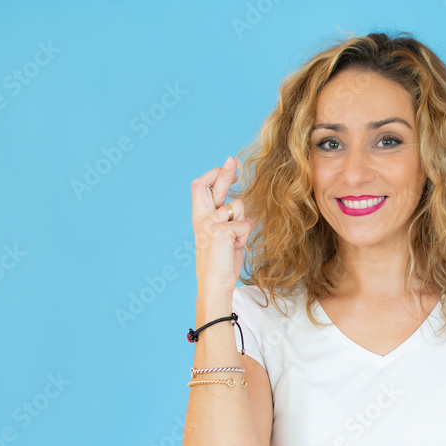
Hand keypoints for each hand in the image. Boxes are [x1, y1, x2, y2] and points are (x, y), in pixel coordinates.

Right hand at [190, 156, 254, 294]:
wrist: (214, 286)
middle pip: (210, 185)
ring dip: (243, 223)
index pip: (200, 187)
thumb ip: (231, 223)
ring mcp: (209, 223)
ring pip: (238, 206)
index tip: (231, 170)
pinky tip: (236, 248)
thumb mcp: (225, 239)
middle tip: (232, 160)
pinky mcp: (220, 232)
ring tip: (235, 241)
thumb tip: (245, 214)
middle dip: (223, 172)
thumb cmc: (221, 264)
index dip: (215, 176)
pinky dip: (245, 237)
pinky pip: (245, 224)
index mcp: (200, 218)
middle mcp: (201, 218)